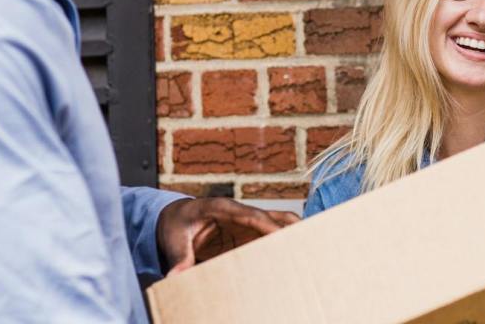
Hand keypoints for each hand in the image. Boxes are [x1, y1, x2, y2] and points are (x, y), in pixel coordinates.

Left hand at [157, 197, 300, 274]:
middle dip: (291, 229)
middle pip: (273, 216)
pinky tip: (298, 255)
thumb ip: (178, 258)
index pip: (250, 214)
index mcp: (221, 207)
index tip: (281, 236)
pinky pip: (273, 234)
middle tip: (309, 243)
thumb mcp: (172, 241)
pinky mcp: (250, 232)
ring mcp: (247, 222)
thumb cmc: (174, 225)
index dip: (267, 225)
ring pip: (279, 222)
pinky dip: (286, 242)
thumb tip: (175, 276)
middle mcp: (240, 212)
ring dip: (294, 234)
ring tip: (313, 250)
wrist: (174, 217)